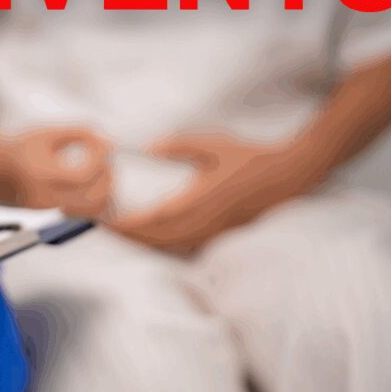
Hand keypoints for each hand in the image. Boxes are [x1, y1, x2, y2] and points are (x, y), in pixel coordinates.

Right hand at [0, 127, 113, 215]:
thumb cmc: (22, 148)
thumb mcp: (50, 134)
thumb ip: (81, 134)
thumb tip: (111, 145)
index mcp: (42, 175)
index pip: (86, 174)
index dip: (101, 158)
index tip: (102, 145)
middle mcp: (44, 199)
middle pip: (94, 199)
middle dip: (108, 178)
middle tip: (106, 161)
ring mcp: (48, 212)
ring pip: (92, 212)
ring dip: (104, 192)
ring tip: (101, 172)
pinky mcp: (51, 218)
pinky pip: (83, 214)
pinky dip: (93, 200)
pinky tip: (92, 183)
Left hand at [107, 132, 321, 251]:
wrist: (288, 176)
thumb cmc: (249, 158)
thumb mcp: (214, 145)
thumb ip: (180, 146)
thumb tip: (148, 148)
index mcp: (200, 200)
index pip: (156, 219)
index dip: (129, 225)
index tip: (107, 221)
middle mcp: (205, 222)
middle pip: (158, 239)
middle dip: (128, 237)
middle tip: (102, 229)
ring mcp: (213, 232)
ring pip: (170, 246)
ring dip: (144, 243)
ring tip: (120, 235)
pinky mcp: (220, 235)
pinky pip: (185, 247)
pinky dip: (163, 245)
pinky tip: (150, 239)